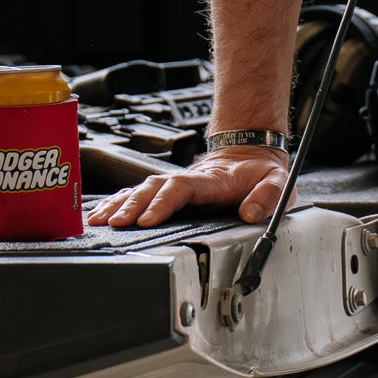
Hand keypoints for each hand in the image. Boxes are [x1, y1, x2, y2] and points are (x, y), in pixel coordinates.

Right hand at [86, 146, 292, 228]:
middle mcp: (189, 181)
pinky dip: (118, 202)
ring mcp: (176, 185)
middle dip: (131, 206)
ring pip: (142, 190)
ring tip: (99, 220)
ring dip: (119, 204)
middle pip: (153, 188)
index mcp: (211, 181)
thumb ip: (269, 196)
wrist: (252, 153)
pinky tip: (100, 214)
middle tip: (114, 224)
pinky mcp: (169, 192)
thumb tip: (251, 212)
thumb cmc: (262, 173)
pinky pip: (139, 195)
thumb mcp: (278, 182)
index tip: (147, 220)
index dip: (163, 203)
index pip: (181, 188)